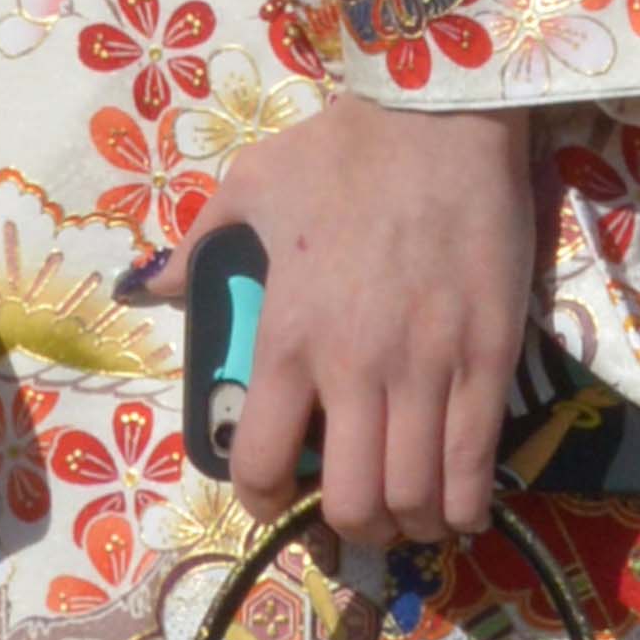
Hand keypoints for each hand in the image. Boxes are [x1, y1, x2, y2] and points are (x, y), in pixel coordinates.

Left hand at [202, 99, 544, 552]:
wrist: (440, 112)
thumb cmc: (342, 149)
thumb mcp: (248, 188)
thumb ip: (197, 248)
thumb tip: (148, 286)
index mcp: (286, 337)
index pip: (259, 460)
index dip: (261, 499)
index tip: (272, 495)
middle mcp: (354, 369)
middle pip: (351, 501)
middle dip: (348, 527)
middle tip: (350, 511)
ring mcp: (428, 369)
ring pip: (416, 496)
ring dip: (407, 524)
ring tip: (405, 513)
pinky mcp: (490, 359)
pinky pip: (477, 464)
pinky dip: (465, 505)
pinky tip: (456, 505)